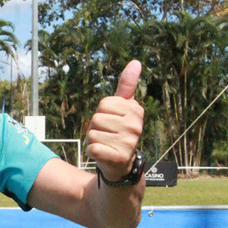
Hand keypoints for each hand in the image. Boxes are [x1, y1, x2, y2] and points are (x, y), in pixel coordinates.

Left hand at [86, 60, 144, 181]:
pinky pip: (92, 148)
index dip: (102, 113)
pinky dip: (92, 152)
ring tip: (106, 145)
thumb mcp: (124, 108)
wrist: (120, 165)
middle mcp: (135, 126)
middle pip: (96, 118)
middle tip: (108, 136)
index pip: (103, 104)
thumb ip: (127, 86)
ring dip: (94, 141)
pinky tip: (103, 155)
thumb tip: (135, 62)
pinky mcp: (118, 157)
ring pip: (92, 134)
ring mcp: (128, 143)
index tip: (112, 122)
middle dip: (96, 128)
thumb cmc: (118, 132)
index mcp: (136, 110)